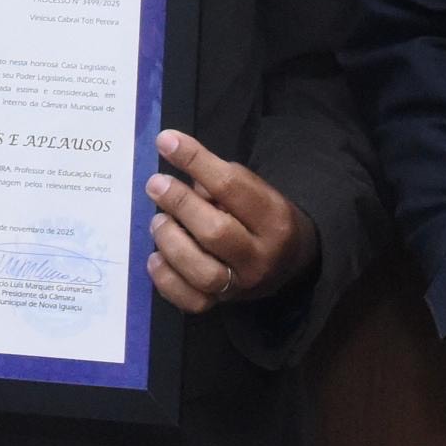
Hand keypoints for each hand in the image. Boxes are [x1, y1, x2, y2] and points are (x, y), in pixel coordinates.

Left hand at [145, 129, 312, 313]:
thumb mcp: (255, 191)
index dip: (195, 160)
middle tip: (155, 184)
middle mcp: (260, 256)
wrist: (290, 262)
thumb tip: (178, 167)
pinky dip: (166, 280)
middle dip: (179, 204)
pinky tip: (155, 257)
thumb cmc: (261, 216)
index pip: (231, 186)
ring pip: (201, 271)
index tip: (166, 141)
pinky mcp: (222, 305)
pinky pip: (191, 301)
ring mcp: (241, 285)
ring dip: (171, 242)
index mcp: (273, 218)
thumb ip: (219, 182)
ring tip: (158, 221)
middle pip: (215, 232)